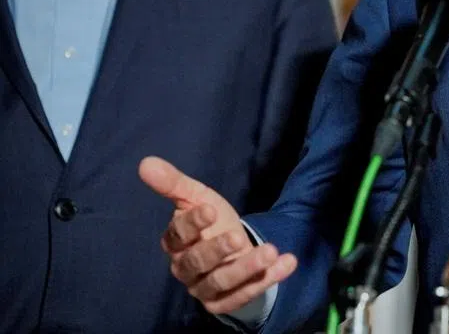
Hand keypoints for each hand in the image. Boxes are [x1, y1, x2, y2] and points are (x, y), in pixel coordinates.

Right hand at [138, 156, 296, 314]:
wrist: (233, 248)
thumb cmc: (212, 221)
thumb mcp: (198, 197)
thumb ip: (174, 183)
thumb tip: (146, 162)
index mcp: (176, 242)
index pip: (178, 235)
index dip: (192, 223)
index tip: (211, 209)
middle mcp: (186, 268)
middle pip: (197, 262)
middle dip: (218, 250)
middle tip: (238, 236)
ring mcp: (204, 287)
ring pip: (221, 282)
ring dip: (247, 268)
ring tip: (271, 250)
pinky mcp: (225, 301)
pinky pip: (243, 295)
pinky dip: (267, 280)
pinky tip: (287, 262)